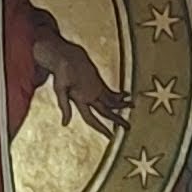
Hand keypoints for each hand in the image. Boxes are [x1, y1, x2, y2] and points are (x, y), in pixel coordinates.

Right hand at [36, 18, 128, 132]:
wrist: (62, 55)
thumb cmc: (60, 70)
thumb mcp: (60, 89)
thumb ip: (64, 105)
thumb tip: (64, 124)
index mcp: (79, 101)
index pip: (92, 119)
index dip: (101, 128)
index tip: (111, 136)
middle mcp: (88, 98)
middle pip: (105, 113)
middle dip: (116, 120)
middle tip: (127, 127)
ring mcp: (93, 90)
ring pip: (110, 102)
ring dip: (121, 105)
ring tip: (132, 106)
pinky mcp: (97, 81)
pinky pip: (110, 91)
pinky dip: (118, 94)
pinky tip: (125, 95)